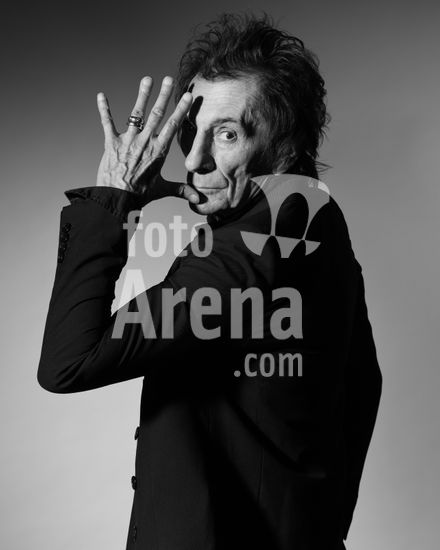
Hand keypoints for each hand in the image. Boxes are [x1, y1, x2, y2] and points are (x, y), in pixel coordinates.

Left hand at [96, 76, 199, 205]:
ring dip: (142, 96)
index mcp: (158, 151)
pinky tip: (101, 96)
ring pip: (136, 114)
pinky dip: (104, 109)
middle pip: (156, 114)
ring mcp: (127, 141)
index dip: (180, 110)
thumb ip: (180, 190)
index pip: (172, 126)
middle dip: (163, 96)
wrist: (116, 199)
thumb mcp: (162, 190)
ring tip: (147, 79)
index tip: (187, 96)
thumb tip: (198, 200)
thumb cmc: (139, 196)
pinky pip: (107, 123)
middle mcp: (144, 142)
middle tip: (168, 79)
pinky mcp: (111, 143)